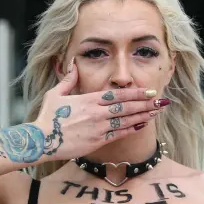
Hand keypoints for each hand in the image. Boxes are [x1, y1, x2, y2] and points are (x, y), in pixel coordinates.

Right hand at [33, 61, 170, 161]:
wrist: (42, 140)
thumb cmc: (48, 116)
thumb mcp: (56, 93)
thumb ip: (68, 79)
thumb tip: (72, 62)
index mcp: (89, 100)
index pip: (118, 94)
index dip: (135, 93)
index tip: (149, 91)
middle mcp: (97, 113)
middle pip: (126, 107)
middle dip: (145, 103)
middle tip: (161, 101)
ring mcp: (99, 128)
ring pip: (126, 120)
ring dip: (143, 116)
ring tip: (156, 112)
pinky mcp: (98, 141)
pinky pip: (119, 134)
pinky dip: (132, 129)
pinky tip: (143, 125)